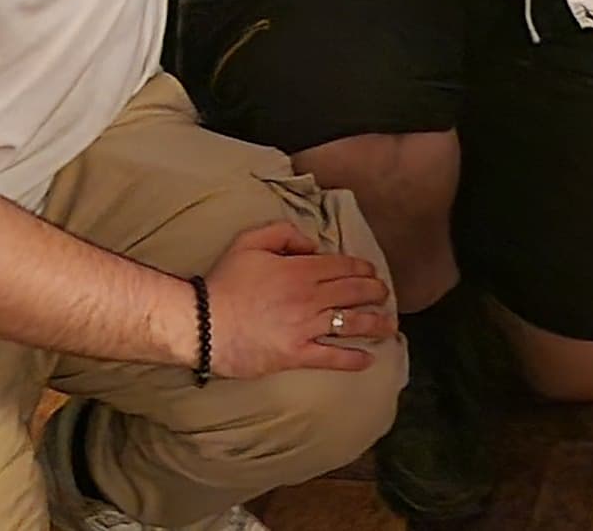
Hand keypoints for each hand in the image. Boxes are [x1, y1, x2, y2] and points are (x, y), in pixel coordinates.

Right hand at [198, 221, 394, 378]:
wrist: (203, 323)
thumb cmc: (225, 282)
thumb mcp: (251, 241)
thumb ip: (285, 233)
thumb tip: (312, 245)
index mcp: (300, 269)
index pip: (343, 267)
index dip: (363, 270)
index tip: (373, 273)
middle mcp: (310, 297)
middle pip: (354, 292)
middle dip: (376, 292)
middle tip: (385, 294)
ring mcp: (306, 328)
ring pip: (351, 323)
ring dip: (375, 323)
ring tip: (389, 324)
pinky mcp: (297, 354)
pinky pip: (332, 357)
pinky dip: (354, 359)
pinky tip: (369, 359)